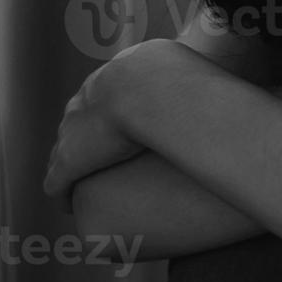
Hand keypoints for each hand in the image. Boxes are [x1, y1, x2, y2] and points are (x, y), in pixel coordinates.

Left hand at [43, 39, 191, 200]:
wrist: (153, 93)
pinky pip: (58, 182)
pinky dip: (61, 194)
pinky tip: (68, 206)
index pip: (103, 94)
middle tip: (104, 156)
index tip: (125, 126)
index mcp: (114, 76)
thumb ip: (202, 81)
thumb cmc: (181, 85)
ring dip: (72, 167)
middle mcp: (87, 100)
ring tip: (84, 186)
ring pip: (64, 151)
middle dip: (85, 137)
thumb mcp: (192, 75)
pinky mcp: (70, 162)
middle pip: (78, 121)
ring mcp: (75, 131)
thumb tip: (224, 87)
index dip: (112, 111)